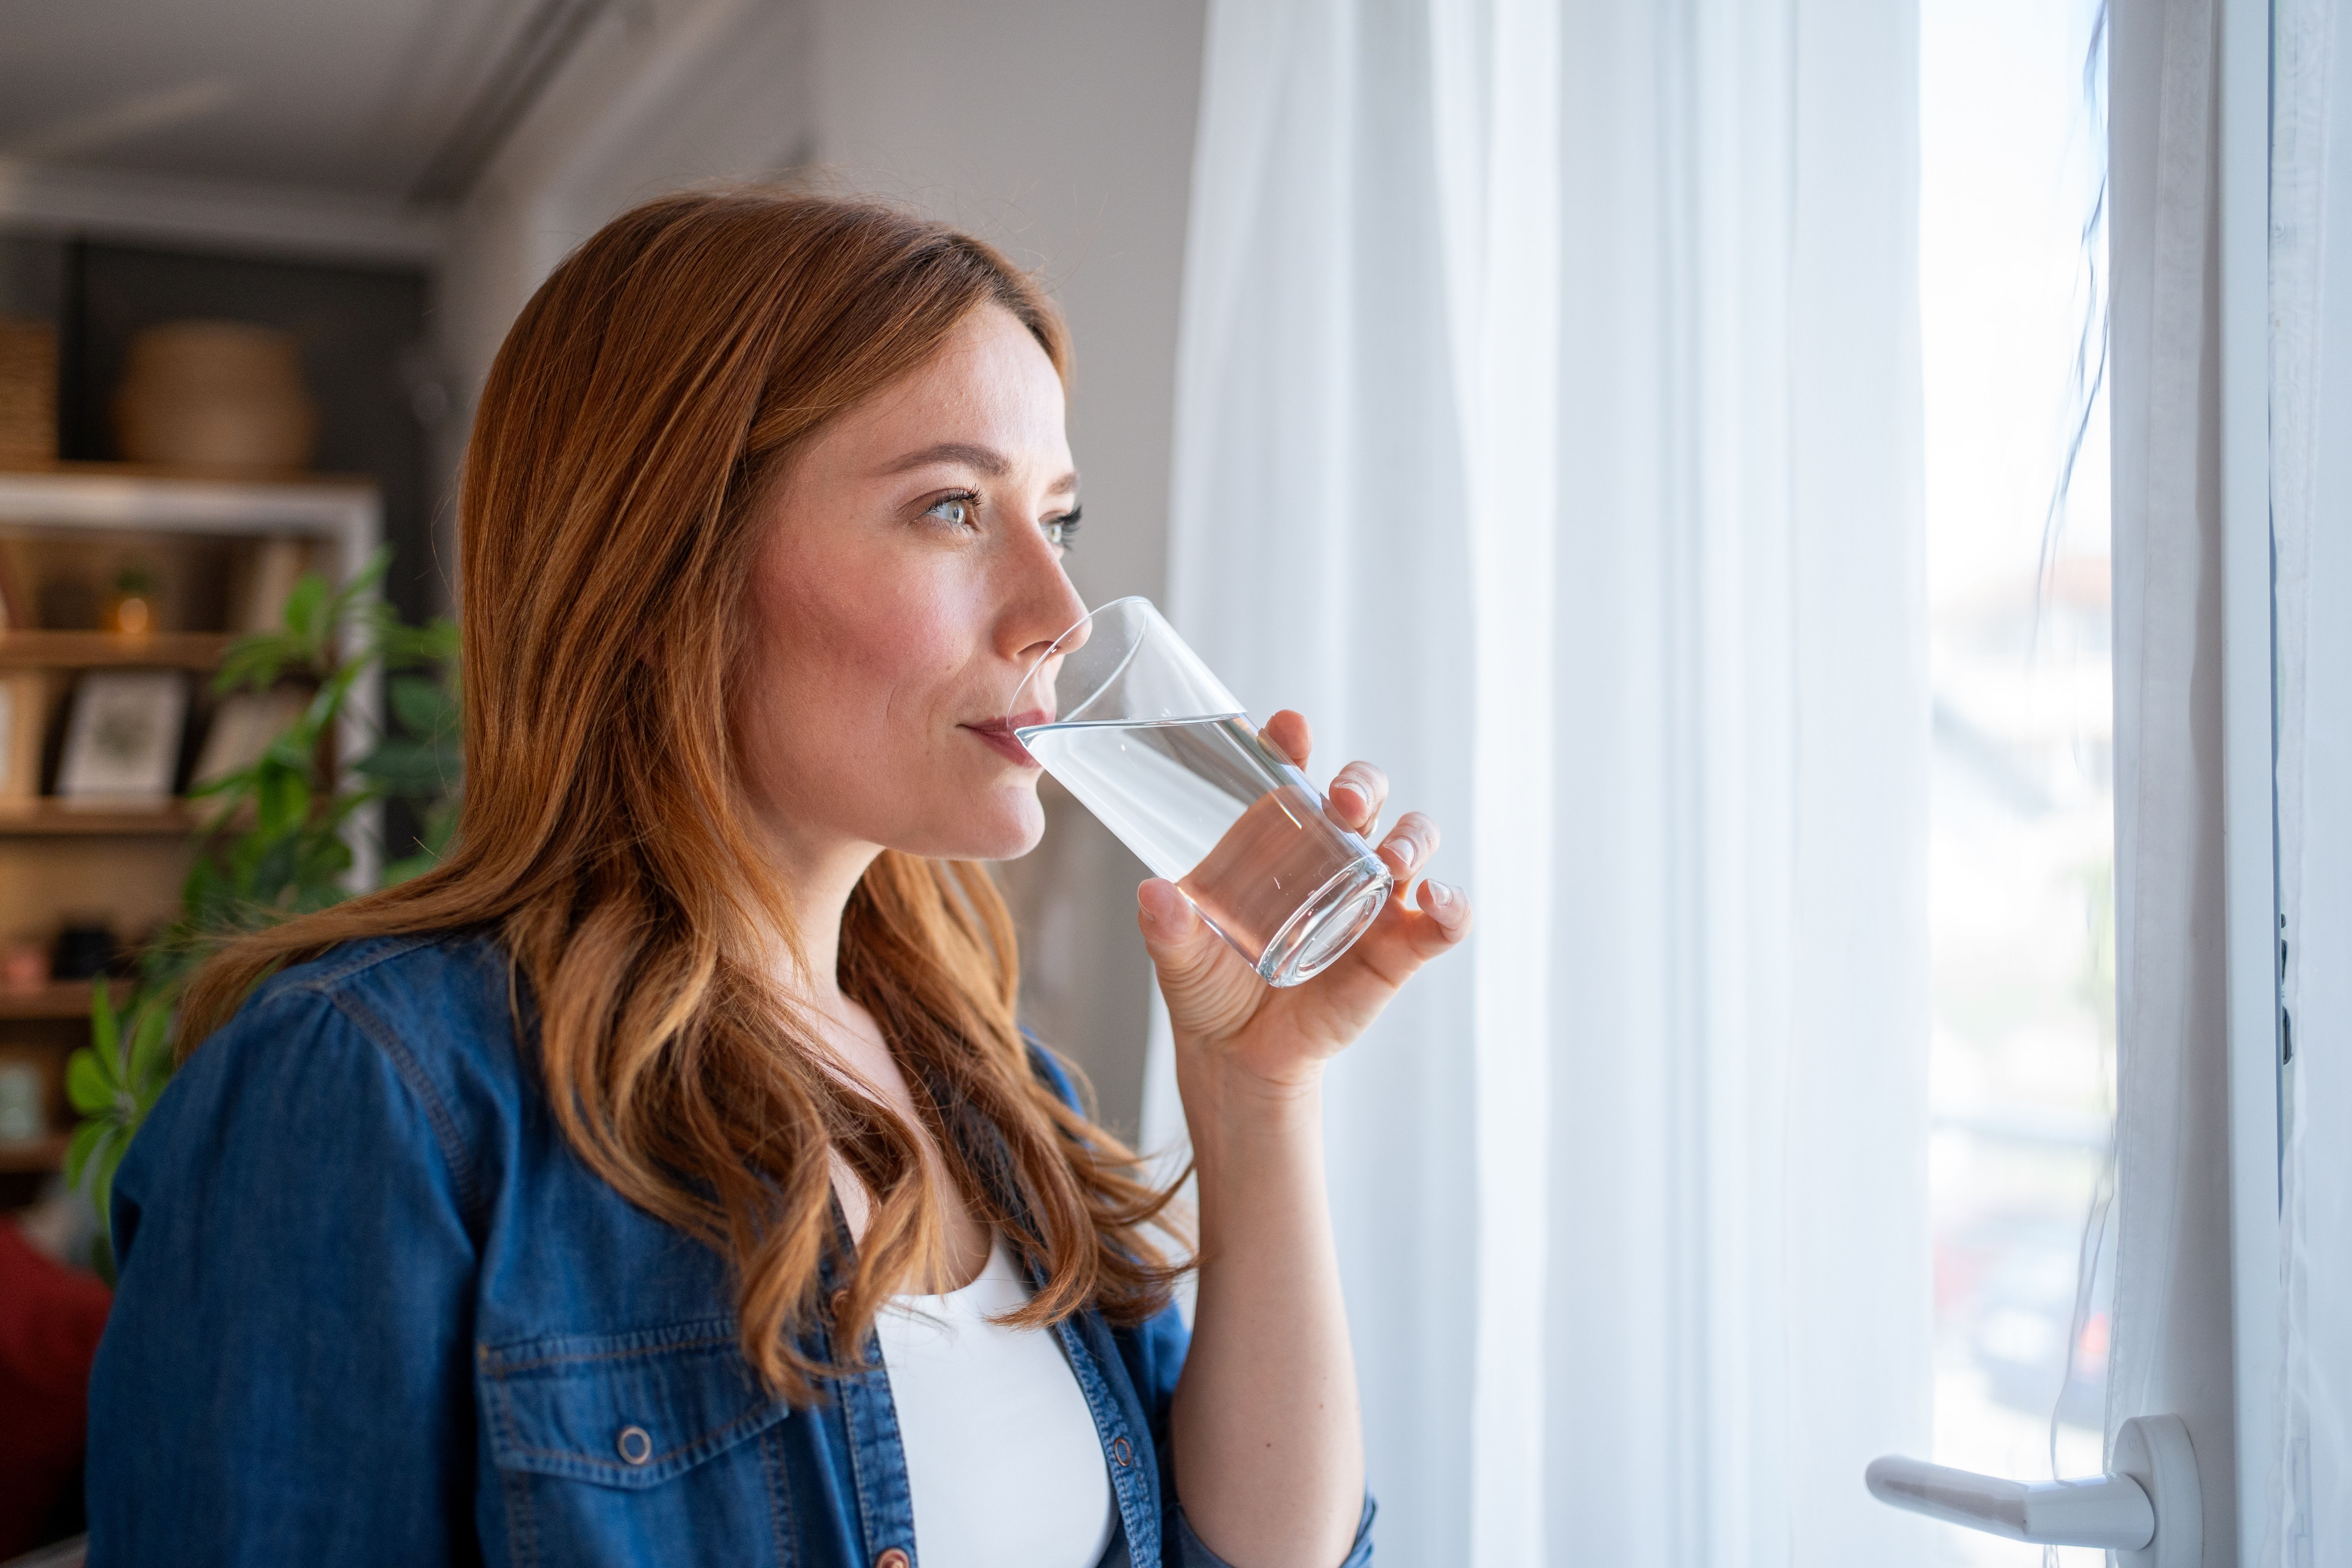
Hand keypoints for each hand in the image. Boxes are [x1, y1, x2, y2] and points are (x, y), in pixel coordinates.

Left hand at [1135, 709, 1470, 1092]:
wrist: (1236, 1055)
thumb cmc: (1209, 984)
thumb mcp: (1179, 955)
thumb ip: (1167, 927)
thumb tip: (1154, 893)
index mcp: (1278, 838)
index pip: (1294, 772)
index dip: (1294, 744)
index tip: (1289, 729)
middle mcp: (1332, 856)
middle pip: (1366, 795)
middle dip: (1364, 784)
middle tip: (1344, 801)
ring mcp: (1371, 899)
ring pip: (1413, 842)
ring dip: (1413, 837)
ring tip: (1396, 855)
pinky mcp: (1398, 949)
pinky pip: (1440, 920)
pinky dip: (1451, 905)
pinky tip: (1437, 900)